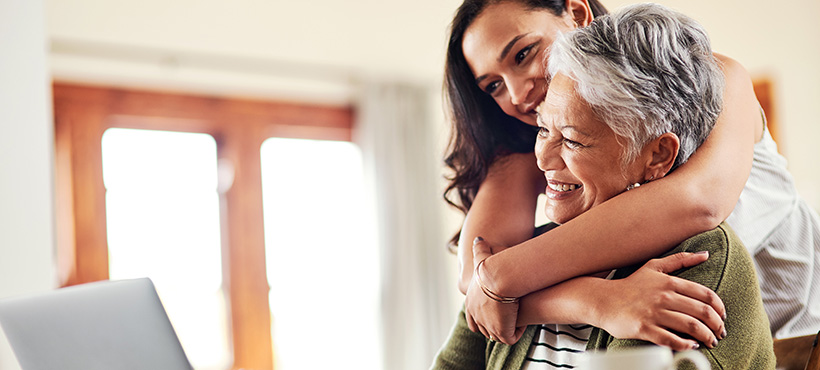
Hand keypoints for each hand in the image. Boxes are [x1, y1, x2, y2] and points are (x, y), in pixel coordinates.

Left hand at [464, 237, 525, 344]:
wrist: (499, 277)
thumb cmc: (493, 266)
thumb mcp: (483, 257)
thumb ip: (480, 249)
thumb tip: (479, 238)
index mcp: (470, 303)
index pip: (473, 319)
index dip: (484, 318)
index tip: (496, 312)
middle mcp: (476, 317)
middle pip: (485, 330)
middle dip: (496, 326)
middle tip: (508, 318)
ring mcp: (488, 326)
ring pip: (497, 335)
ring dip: (507, 329)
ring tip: (518, 320)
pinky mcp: (501, 332)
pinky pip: (510, 338)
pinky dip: (517, 332)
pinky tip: (524, 322)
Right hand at [593, 252, 726, 350]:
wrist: (603, 300)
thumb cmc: (631, 285)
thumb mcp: (654, 267)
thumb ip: (680, 259)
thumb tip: (705, 254)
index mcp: (669, 282)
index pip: (705, 295)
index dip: (719, 308)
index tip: (722, 316)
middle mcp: (663, 297)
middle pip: (702, 312)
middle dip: (716, 325)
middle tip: (720, 333)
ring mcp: (653, 313)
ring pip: (690, 326)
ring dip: (706, 337)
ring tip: (710, 342)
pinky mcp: (644, 328)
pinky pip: (671, 339)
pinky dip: (685, 345)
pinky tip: (691, 346)